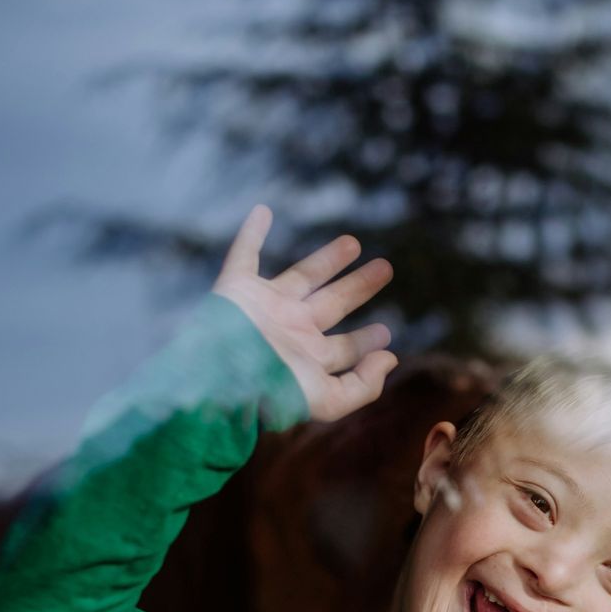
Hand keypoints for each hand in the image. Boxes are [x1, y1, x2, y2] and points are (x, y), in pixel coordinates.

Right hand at [211, 204, 397, 421]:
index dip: (366, 341)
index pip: (344, 347)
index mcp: (308, 357)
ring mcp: (266, 306)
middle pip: (333, 303)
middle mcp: (291, 329)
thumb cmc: (272, 393)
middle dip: (358, 286)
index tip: (385, 333)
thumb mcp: (327, 400)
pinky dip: (250, 232)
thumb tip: (390, 358)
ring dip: (328, 258)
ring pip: (304, 275)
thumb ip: (363, 386)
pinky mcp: (237, 288)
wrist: (219, 377)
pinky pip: (244, 253)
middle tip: (385, 268)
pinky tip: (263, 211)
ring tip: (353, 242)